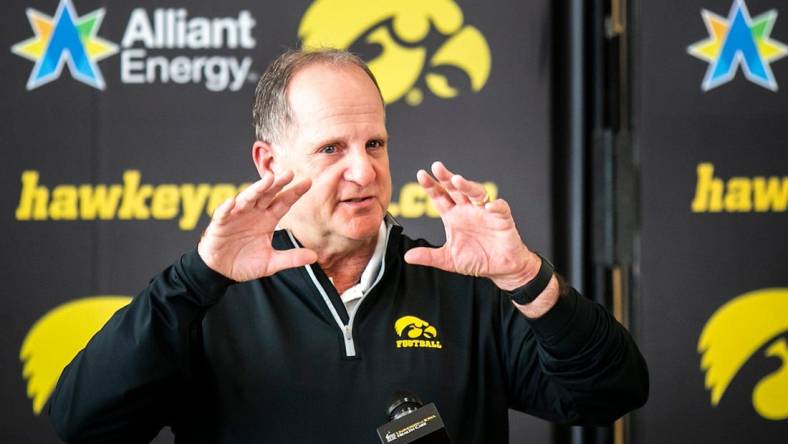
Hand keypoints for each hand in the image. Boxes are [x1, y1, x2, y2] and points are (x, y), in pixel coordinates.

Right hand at [197, 170, 317, 280]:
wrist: (221, 271)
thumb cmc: (245, 263)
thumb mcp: (271, 262)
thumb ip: (291, 258)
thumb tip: (314, 257)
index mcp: (268, 219)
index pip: (283, 203)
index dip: (294, 193)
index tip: (308, 182)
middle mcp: (254, 213)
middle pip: (267, 195)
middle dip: (277, 184)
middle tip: (289, 173)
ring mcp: (236, 216)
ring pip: (247, 199)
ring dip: (257, 189)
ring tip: (268, 180)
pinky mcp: (220, 224)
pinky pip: (223, 214)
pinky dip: (226, 208)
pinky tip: (232, 202)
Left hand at [403, 161, 539, 290]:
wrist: (500, 268)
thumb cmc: (476, 259)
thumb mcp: (448, 259)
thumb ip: (429, 256)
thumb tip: (408, 256)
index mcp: (453, 216)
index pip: (440, 196)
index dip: (431, 186)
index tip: (421, 174)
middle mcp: (468, 210)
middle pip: (456, 189)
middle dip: (447, 178)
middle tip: (437, 167)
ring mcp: (485, 212)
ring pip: (476, 192)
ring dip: (467, 186)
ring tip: (457, 180)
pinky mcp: (502, 219)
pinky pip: (499, 208)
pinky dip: (495, 206)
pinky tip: (488, 207)